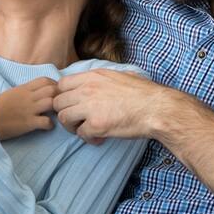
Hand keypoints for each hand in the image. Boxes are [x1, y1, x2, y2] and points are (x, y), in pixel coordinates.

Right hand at [0, 77, 56, 140]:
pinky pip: (47, 122)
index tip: (54, 94)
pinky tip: (46, 127)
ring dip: (57, 110)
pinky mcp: (28, 123)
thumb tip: (34, 93)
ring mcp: (29, 109)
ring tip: (54, 115)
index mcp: (23, 88)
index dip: (54, 86)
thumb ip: (23, 92)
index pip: (45, 80)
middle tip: (58, 106)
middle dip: (59, 97)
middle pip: (52, 90)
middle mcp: (28, 97)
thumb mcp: (10, 94)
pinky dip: (50, 125)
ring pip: (52, 102)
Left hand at [53, 69, 176, 143]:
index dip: (63, 96)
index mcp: (92, 76)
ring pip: (64, 118)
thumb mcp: (120, 75)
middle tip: (77, 120)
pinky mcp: (96, 125)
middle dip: (65, 113)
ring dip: (73, 126)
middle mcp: (86, 89)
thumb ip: (104, 77)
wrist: (156, 108)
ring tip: (86, 129)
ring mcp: (89, 107)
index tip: (72, 104)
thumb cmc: (143, 92)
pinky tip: (99, 137)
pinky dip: (88, 138)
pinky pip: (80, 134)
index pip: (61, 84)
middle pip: (57, 102)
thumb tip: (101, 78)